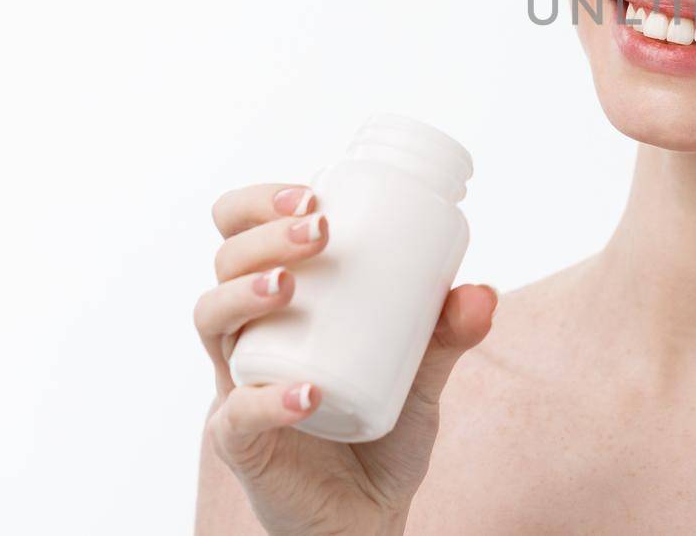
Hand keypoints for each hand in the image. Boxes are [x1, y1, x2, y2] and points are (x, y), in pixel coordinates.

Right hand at [194, 182, 497, 535]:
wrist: (368, 518)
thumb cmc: (381, 433)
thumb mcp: (423, 374)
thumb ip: (450, 335)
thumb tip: (483, 293)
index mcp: (280, 307)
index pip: (243, 236)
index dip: (259, 204)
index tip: (311, 192)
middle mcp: (249, 339)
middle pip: (224, 266)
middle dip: (263, 236)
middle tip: (319, 230)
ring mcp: (237, 387)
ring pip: (211, 322)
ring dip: (246, 293)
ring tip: (290, 287)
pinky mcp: (242, 443)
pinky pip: (236, 414)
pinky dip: (271, 400)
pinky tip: (310, 392)